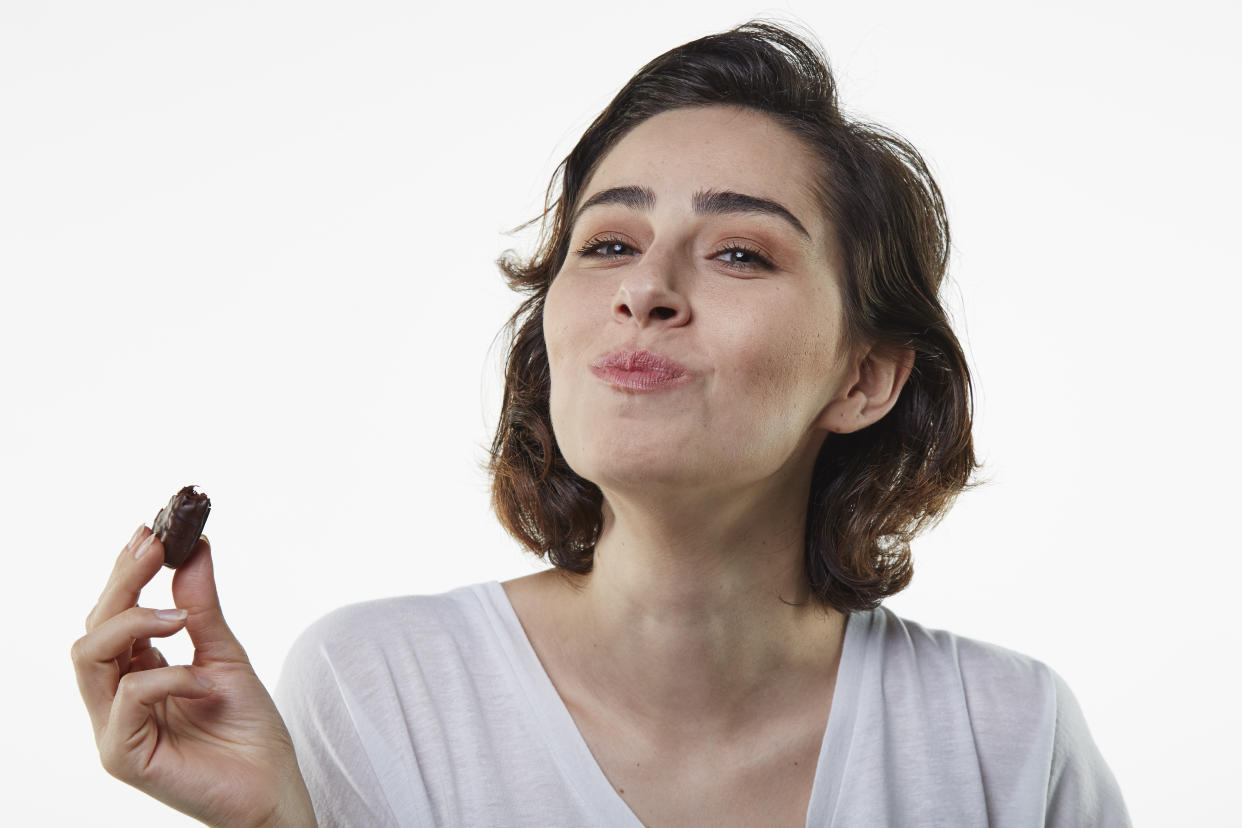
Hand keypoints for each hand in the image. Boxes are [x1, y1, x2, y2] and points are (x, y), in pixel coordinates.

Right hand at [72, 526, 315, 826]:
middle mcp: (116, 699)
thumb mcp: (226, 654)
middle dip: (122, 582)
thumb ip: (204, 607)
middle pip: (93, 628)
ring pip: (89, 657)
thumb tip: (195, 548)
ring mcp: (114, 728)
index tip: (148, 532)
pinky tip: (204, 680)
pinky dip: (167, 676)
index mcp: (135, 675)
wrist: (272, 788)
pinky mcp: (123, 755)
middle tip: (155, 550)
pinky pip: (127, 698)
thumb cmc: (248, 732)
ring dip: (134, 622)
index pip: (112, 615)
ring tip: (180, 615)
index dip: (123, 572)